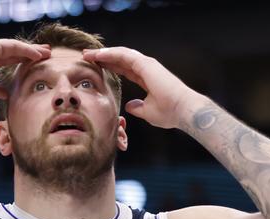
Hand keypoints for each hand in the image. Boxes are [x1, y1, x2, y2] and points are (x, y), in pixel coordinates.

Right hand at [0, 39, 50, 107]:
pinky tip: (37, 55)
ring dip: (32, 49)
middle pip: (13, 50)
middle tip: (46, 53)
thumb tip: (6, 93)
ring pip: (15, 46)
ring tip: (47, 52)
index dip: (22, 60)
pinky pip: (13, 46)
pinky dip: (26, 50)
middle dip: (30, 52)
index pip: (7, 59)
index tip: (36, 64)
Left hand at [82, 47, 206, 128]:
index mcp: (147, 78)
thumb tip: (129, 107)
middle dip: (102, 58)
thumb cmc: (169, 113)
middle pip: (120, 60)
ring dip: (103, 54)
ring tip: (87, 54)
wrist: (183, 111)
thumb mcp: (148, 112)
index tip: (95, 68)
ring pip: (120, 55)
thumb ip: (138, 108)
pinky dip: (110, 54)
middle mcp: (146, 69)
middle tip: (86, 57)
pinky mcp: (146, 64)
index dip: (109, 67)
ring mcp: (147, 65)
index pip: (124, 70)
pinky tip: (98, 56)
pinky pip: (124, 56)